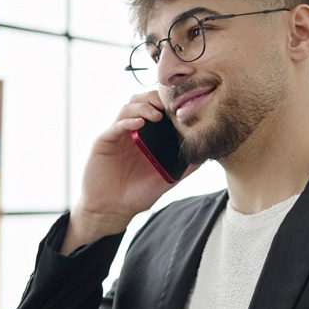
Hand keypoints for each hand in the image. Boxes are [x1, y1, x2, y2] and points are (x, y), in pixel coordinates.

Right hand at [62, 91, 188, 253]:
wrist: (112, 209)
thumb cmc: (137, 195)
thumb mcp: (166, 180)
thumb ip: (184, 168)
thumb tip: (204, 156)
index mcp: (146, 137)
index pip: (155, 110)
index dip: (166, 104)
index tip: (181, 105)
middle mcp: (132, 132)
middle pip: (140, 102)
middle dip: (154, 99)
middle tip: (167, 105)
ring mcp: (118, 135)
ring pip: (128, 109)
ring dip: (143, 107)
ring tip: (156, 115)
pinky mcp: (104, 141)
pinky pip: (116, 126)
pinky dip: (128, 122)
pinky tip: (140, 125)